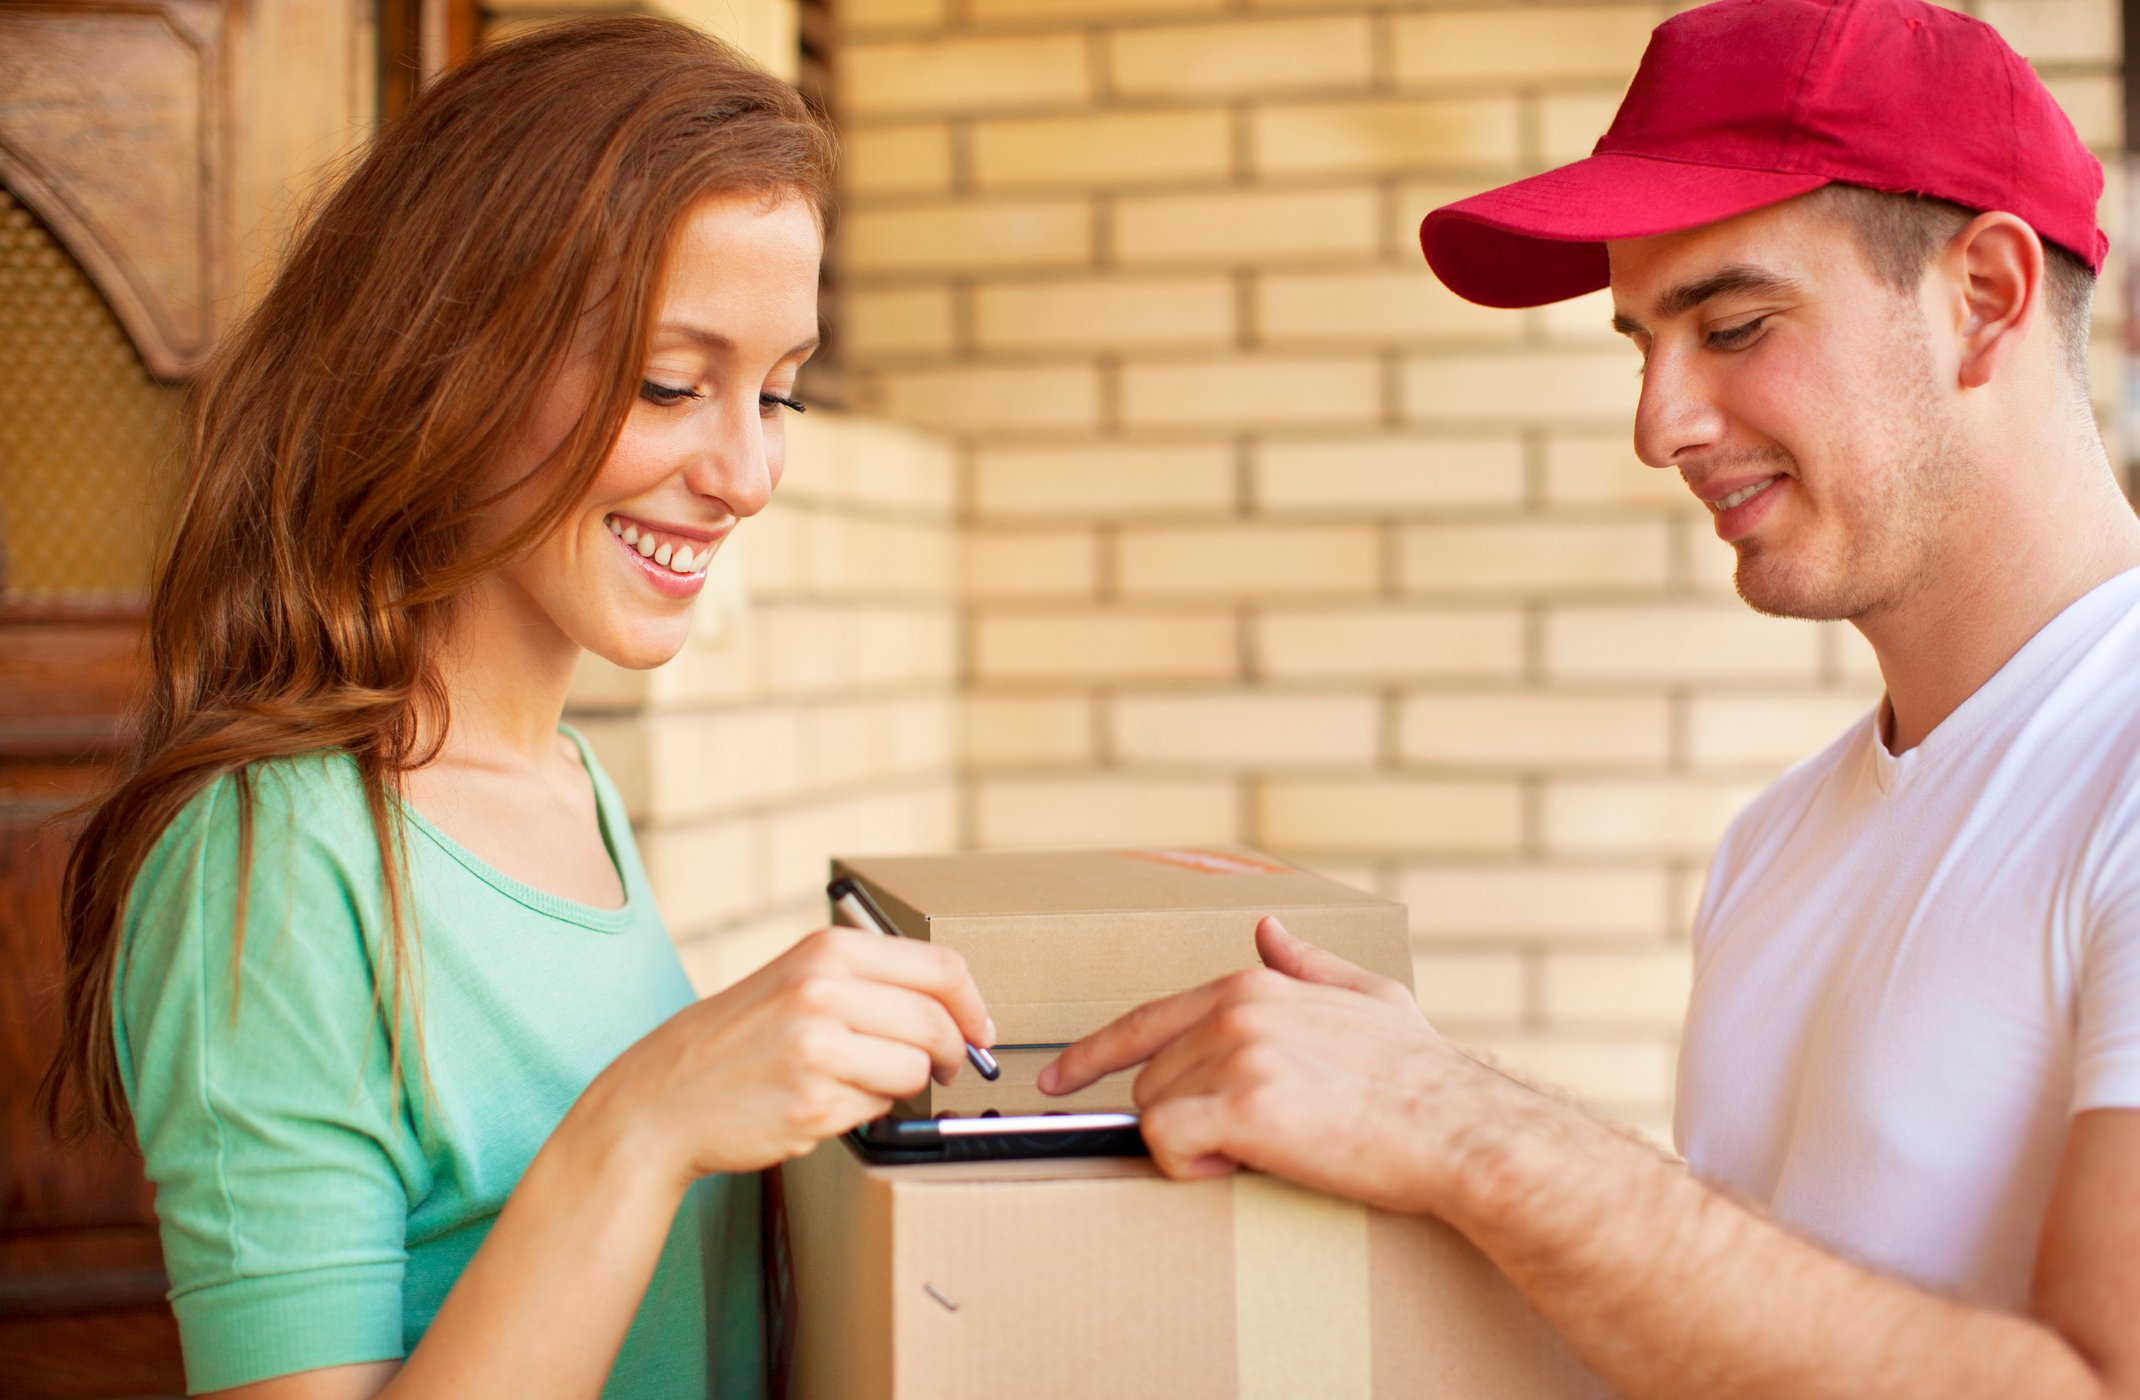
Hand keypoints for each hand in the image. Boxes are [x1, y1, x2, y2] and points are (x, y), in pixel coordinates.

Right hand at [581, 926, 994, 1183]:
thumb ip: (868, 983)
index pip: (940, 966)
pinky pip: (877, 1109)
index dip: (971, 1004)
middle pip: (936, 1023)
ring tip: (855, 1082)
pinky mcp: (814, 1102)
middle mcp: (823, 991)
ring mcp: (818, 1048)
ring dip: (901, 1085)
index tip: (979, 1029)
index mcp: (826, 951)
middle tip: (947, 1068)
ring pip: (914, 1071)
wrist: (663, 1098)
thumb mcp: (795, 981)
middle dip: (953, 1053)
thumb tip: (954, 1008)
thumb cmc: (736, 1041)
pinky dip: (863, 1111)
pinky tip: (819, 1102)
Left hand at [1041, 916, 1522, 1215]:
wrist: (1460, 1130)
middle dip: (1183, 1116)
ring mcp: (1237, 1056)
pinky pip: (1166, 1142)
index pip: (1146, 1018)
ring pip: (1155, 1112)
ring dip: (1195, 1145)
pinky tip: (1239, 1167)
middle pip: (1149, 1077)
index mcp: (1253, 986)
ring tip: (1261, 1152)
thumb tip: (1268, 929)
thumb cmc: (1423, 1077)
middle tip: (1246, 1140)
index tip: (1056, 1078)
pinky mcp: (1244, 1108)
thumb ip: (1310, 965)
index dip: (1094, 1052)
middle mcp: (1235, 1012)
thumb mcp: (1370, 998)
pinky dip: (1190, 1166)